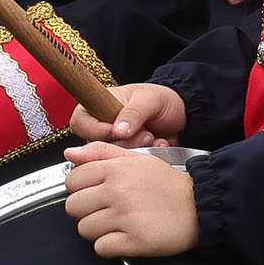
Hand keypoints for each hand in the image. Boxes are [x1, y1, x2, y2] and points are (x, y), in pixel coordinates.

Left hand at [63, 143, 199, 259]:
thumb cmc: (169, 185)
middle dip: (86, 211)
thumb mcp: (137, 158)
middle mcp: (118, 191)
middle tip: (105, 211)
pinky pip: (101, 248)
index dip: (80, 189)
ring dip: (97, 230)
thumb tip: (70, 154)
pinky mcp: (135, 240)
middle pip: (74, 207)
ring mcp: (126, 217)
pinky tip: (124, 237)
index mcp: (116, 169)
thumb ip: (101, 152)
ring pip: (84, 229)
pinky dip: (109, 247)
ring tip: (117, 224)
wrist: (200, 205)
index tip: (93, 194)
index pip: (72, 180)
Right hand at [65, 81, 184, 147]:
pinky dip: (146, 156)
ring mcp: (115, 144)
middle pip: (96, 145)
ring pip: (113, 158)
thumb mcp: (148, 99)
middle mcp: (103, 126)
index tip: (117, 131)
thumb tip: (117, 130)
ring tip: (153, 136)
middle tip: (145, 133)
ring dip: (137, 149)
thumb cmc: (162, 100)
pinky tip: (158, 144)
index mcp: (98, 106)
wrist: (183, 114)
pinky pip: (128, 165)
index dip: (97, 130)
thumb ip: (133, 113)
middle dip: (124, 142)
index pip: (81, 122)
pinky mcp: (127, 158)